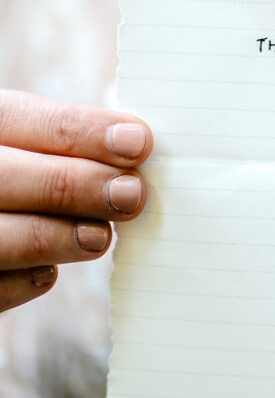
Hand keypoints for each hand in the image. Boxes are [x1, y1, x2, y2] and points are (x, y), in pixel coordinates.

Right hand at [0, 90, 151, 313]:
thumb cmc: (12, 172)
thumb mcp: (20, 140)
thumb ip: (62, 141)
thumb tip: (134, 146)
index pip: (19, 117)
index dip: (83, 131)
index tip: (137, 143)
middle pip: (13, 177)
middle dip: (82, 186)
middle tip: (132, 194)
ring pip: (5, 238)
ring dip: (63, 238)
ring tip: (101, 236)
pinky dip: (27, 280)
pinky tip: (50, 270)